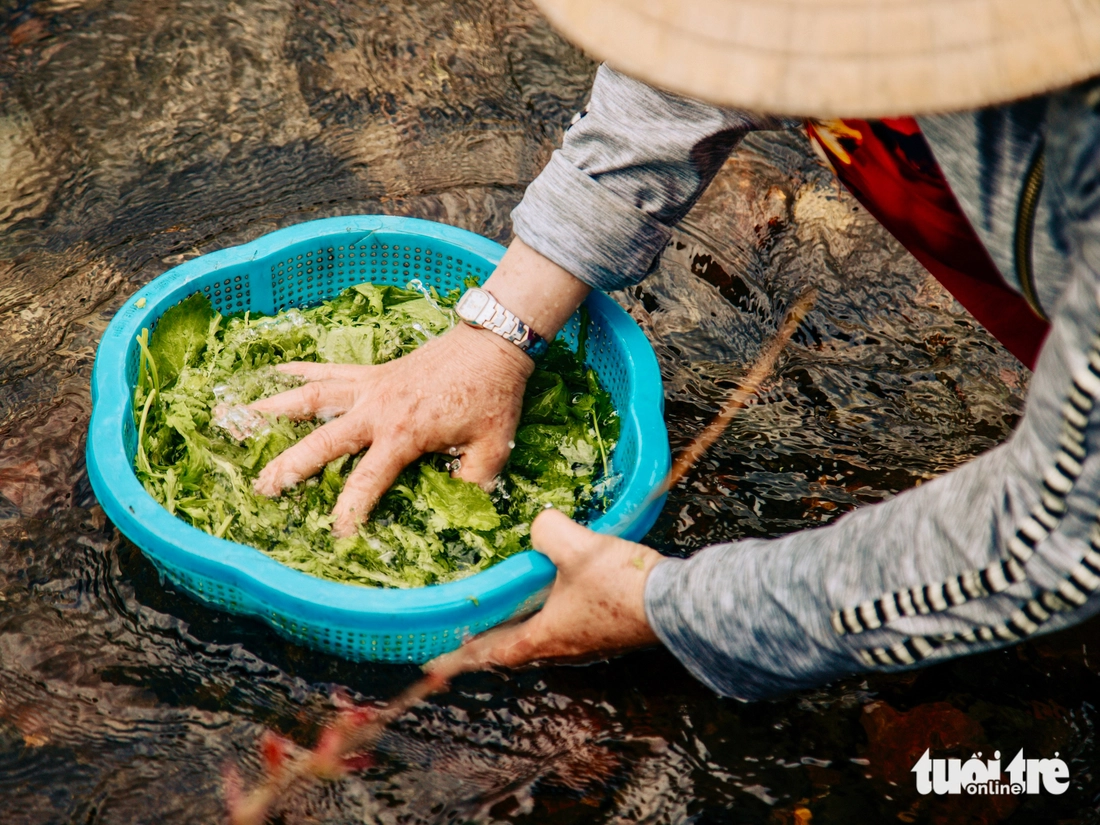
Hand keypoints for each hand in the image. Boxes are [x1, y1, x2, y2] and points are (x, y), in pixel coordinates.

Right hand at [250, 322, 532, 535]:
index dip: (350, 512)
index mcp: (404, 433)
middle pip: (321, 440)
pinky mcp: (372, 371)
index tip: (335, 534)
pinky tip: (271, 373)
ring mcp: (369, 386)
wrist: (492, 342)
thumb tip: (460, 514)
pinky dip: (298, 371)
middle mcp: (377, 410)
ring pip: (310, 397)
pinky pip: (327, 370)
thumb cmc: (493, 396)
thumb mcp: (492, 448)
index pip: (366, 481)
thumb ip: (473, 484)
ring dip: (272, 408)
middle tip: (260, 488)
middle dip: (289, 466)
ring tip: (234, 418)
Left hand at [425, 509, 661, 679]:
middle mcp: (565, 648)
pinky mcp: (611, 633)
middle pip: (517, 650)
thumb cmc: (621, 585)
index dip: (461, 656)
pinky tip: (558, 597)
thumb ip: (547, 531)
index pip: (493, 652)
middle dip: (489, 644)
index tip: (433, 662)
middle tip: (467, 634)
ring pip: (545, 641)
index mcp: (546, 637)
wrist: (676, 604)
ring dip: (521, 631)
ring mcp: (591, 643)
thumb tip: (540, 524)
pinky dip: (551, 619)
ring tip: (509, 614)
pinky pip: (570, 629)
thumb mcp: (576, 548)